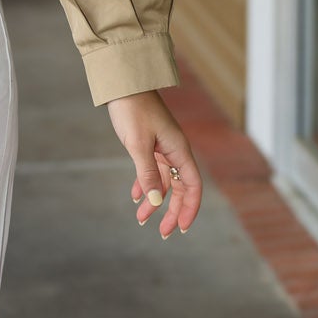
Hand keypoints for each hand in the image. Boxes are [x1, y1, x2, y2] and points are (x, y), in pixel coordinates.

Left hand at [105, 89, 201, 238]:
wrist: (124, 85)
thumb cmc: (133, 110)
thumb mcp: (138, 144)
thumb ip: (148, 172)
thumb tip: (157, 200)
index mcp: (179, 151)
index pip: (192, 186)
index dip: (189, 209)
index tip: (181, 228)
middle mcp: (174, 152)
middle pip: (180, 188)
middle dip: (172, 211)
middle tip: (163, 233)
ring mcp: (162, 149)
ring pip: (164, 182)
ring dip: (154, 201)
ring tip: (141, 219)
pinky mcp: (149, 145)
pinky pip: (151, 171)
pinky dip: (144, 185)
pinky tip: (136, 197)